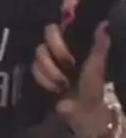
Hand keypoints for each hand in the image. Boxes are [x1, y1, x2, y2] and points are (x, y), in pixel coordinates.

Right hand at [32, 22, 110, 137]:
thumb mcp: (97, 65)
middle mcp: (60, 46)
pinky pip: (34, 70)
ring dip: (51, 71)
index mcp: (75, 42)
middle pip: (47, 34)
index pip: (59, 25)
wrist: (82, 113)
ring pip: (39, 53)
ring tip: (63, 83)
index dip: (58, 33)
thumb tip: (104, 23)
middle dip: (57, 52)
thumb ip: (99, 45)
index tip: (66, 39)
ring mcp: (49, 60)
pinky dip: (45, 80)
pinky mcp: (40, 74)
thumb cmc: (94, 88)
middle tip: (69, 65)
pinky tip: (54, 88)